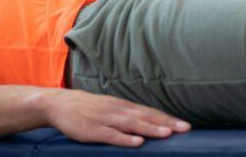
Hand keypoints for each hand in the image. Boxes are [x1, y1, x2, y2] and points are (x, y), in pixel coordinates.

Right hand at [41, 88, 190, 147]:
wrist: (59, 104)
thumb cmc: (89, 109)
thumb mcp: (110, 108)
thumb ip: (128, 115)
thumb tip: (150, 123)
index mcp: (122, 106)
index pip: (149, 112)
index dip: (167, 118)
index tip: (185, 126)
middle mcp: (117, 110)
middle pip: (145, 116)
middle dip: (166, 123)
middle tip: (185, 129)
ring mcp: (105, 120)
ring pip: (131, 124)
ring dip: (150, 128)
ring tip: (167, 134)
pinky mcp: (92, 131)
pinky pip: (111, 135)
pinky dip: (125, 139)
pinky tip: (137, 142)